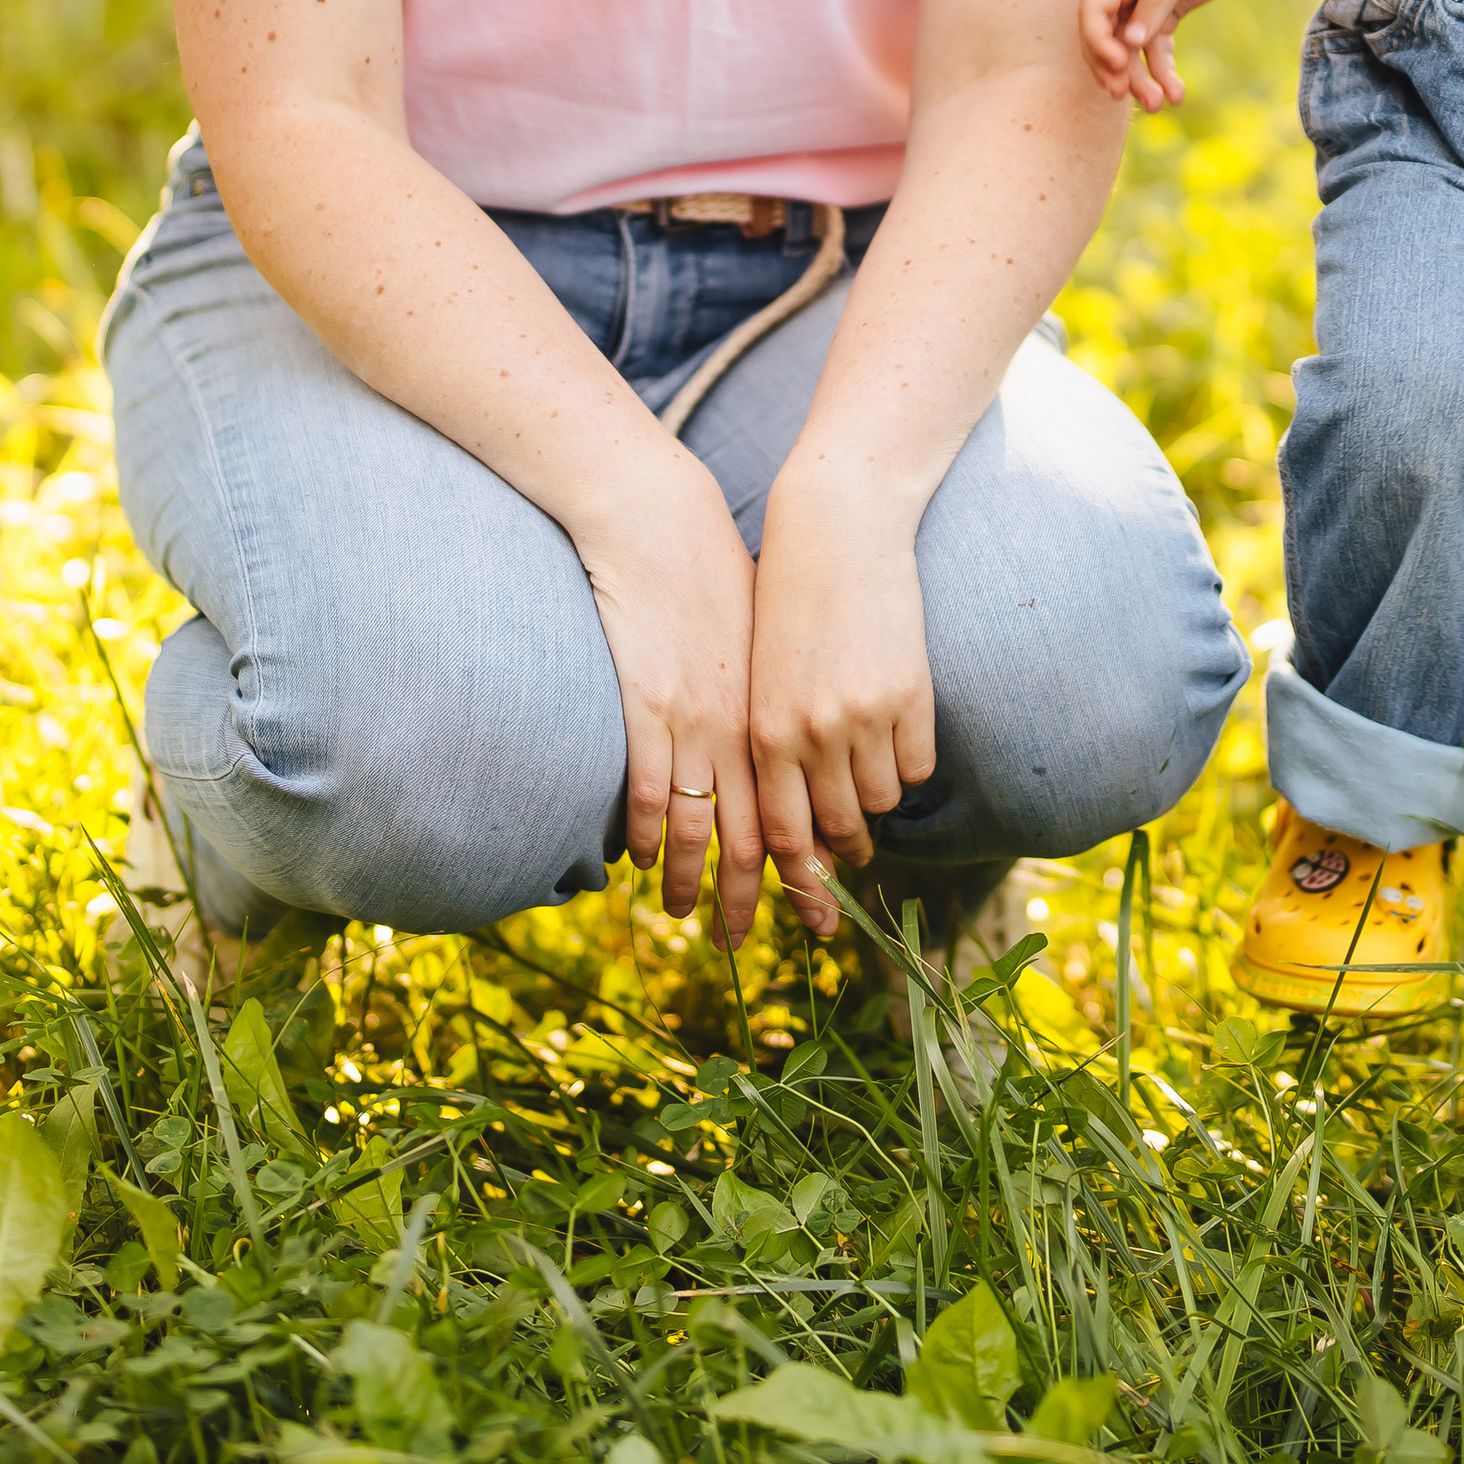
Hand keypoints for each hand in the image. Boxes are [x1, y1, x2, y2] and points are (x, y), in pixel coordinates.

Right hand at [571, 439, 765, 945]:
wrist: (663, 521)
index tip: (823, 910)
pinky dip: (643, 836)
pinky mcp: (646, 707)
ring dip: (696, 882)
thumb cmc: (720, 570)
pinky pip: (644, 792)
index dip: (814, 869)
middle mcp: (746, 727)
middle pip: (763, 837)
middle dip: (769, 897)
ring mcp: (695, 720)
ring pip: (701, 828)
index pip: (806, 813)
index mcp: (783, 711)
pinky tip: (640, 865)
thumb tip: (799, 737)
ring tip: (695, 919)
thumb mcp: (773, 633)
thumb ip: (782, 691)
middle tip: (767, 942)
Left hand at [747, 477, 936, 940]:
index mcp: (765, 729)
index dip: (801, 873)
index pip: (783, 831)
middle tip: (857, 849)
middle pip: (837, 825)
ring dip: (881, 796)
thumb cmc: (790, 597)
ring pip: (882, 797)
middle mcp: (811, 731)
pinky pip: (918, 763)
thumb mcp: (765, 674)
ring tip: (876, 774)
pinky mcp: (909, 691)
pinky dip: (912, 760)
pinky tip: (902, 733)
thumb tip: (798, 809)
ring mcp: (863, 713)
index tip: (814, 894)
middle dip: (848, 846)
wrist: (837, 526)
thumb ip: (776, 739)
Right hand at [1077, 0, 1249, 107]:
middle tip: (1123, 94)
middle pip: (1104, 35)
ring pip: (1131, 50)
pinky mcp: (1165, 15)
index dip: (1097, 39)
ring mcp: (1144, 4)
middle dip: (1111, 67)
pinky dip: (1163, 71)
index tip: (1117, 63)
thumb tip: (1131, 41)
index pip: (1093, 9)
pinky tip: (1176, 92)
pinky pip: (1157, 50)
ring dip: (1140, 78)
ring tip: (1158, 104)